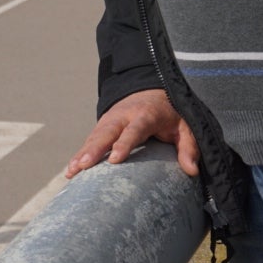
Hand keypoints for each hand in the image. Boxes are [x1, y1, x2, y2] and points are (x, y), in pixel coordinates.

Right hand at [65, 89, 198, 178]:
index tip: (114, 159)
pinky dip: (79, 154)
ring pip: (94, 137)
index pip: (134, 130)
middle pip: (107, 133)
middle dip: (94, 149)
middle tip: (83, 165)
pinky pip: (90, 140)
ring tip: (72, 171)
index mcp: (145, 116)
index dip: (123, 144)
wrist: (151, 91)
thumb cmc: (171, 114)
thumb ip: (189, 147)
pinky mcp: (102, 126)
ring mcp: (110, 120)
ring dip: (82, 153)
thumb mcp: (186, 126)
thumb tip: (191, 171)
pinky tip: (70, 170)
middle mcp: (124, 116)